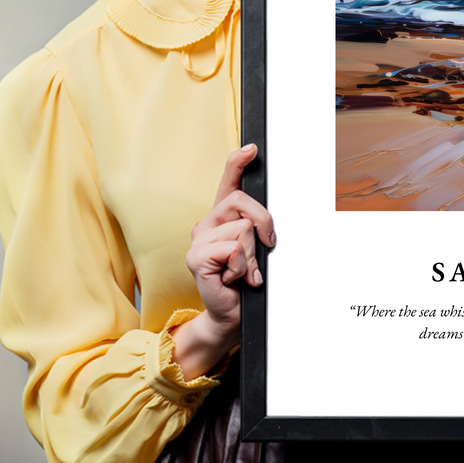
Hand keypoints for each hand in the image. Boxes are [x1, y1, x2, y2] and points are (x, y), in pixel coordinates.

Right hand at [171, 144, 275, 378]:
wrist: (231, 313)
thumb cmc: (245, 280)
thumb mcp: (256, 248)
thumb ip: (257, 228)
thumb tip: (267, 221)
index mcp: (222, 217)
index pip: (228, 182)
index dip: (238, 162)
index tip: (252, 148)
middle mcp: (207, 223)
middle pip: (243, 202)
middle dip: (264, 224)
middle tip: (265, 248)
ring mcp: (198, 239)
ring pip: (243, 229)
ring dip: (252, 256)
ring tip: (243, 271)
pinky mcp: (196, 257)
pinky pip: (233, 249)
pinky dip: (242, 267)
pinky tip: (233, 279)